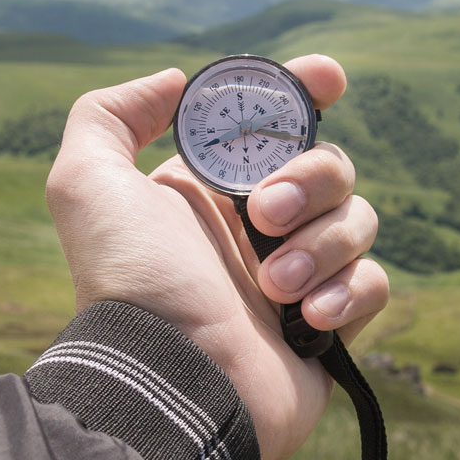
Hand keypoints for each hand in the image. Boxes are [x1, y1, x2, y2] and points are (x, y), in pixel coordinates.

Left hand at [46, 55, 388, 459]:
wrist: (168, 381)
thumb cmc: (129, 280)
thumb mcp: (86, 183)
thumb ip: (111, 115)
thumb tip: (174, 83)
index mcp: (212, 189)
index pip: (275, 123)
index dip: (306, 91)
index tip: (327, 77)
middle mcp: (257, 227)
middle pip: (329, 165)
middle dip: (308, 179)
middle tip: (263, 216)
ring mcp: (299, 277)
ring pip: (357, 220)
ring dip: (321, 244)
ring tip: (273, 286)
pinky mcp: (330, 327)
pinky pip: (374, 283)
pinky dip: (347, 293)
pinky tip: (305, 318)